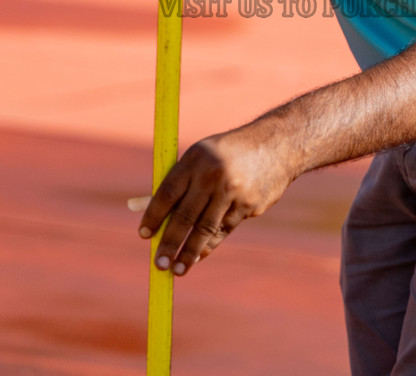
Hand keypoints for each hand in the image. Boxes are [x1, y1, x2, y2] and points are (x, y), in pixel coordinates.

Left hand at [138, 126, 296, 275]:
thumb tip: (138, 207)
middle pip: (185, 215)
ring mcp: (232, 191)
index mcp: (195, 160)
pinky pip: (224, 229)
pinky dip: (209, 245)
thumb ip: (174, 183)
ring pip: (205, 228)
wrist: (277, 145)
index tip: (144, 235)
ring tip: (177, 269)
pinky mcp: (249, 205)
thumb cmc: (227, 153)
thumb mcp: (199, 157)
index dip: (153, 216)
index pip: (167, 193)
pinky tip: (198, 256)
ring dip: (189, 252)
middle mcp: (212, 175)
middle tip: (159, 264)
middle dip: (169, 243)